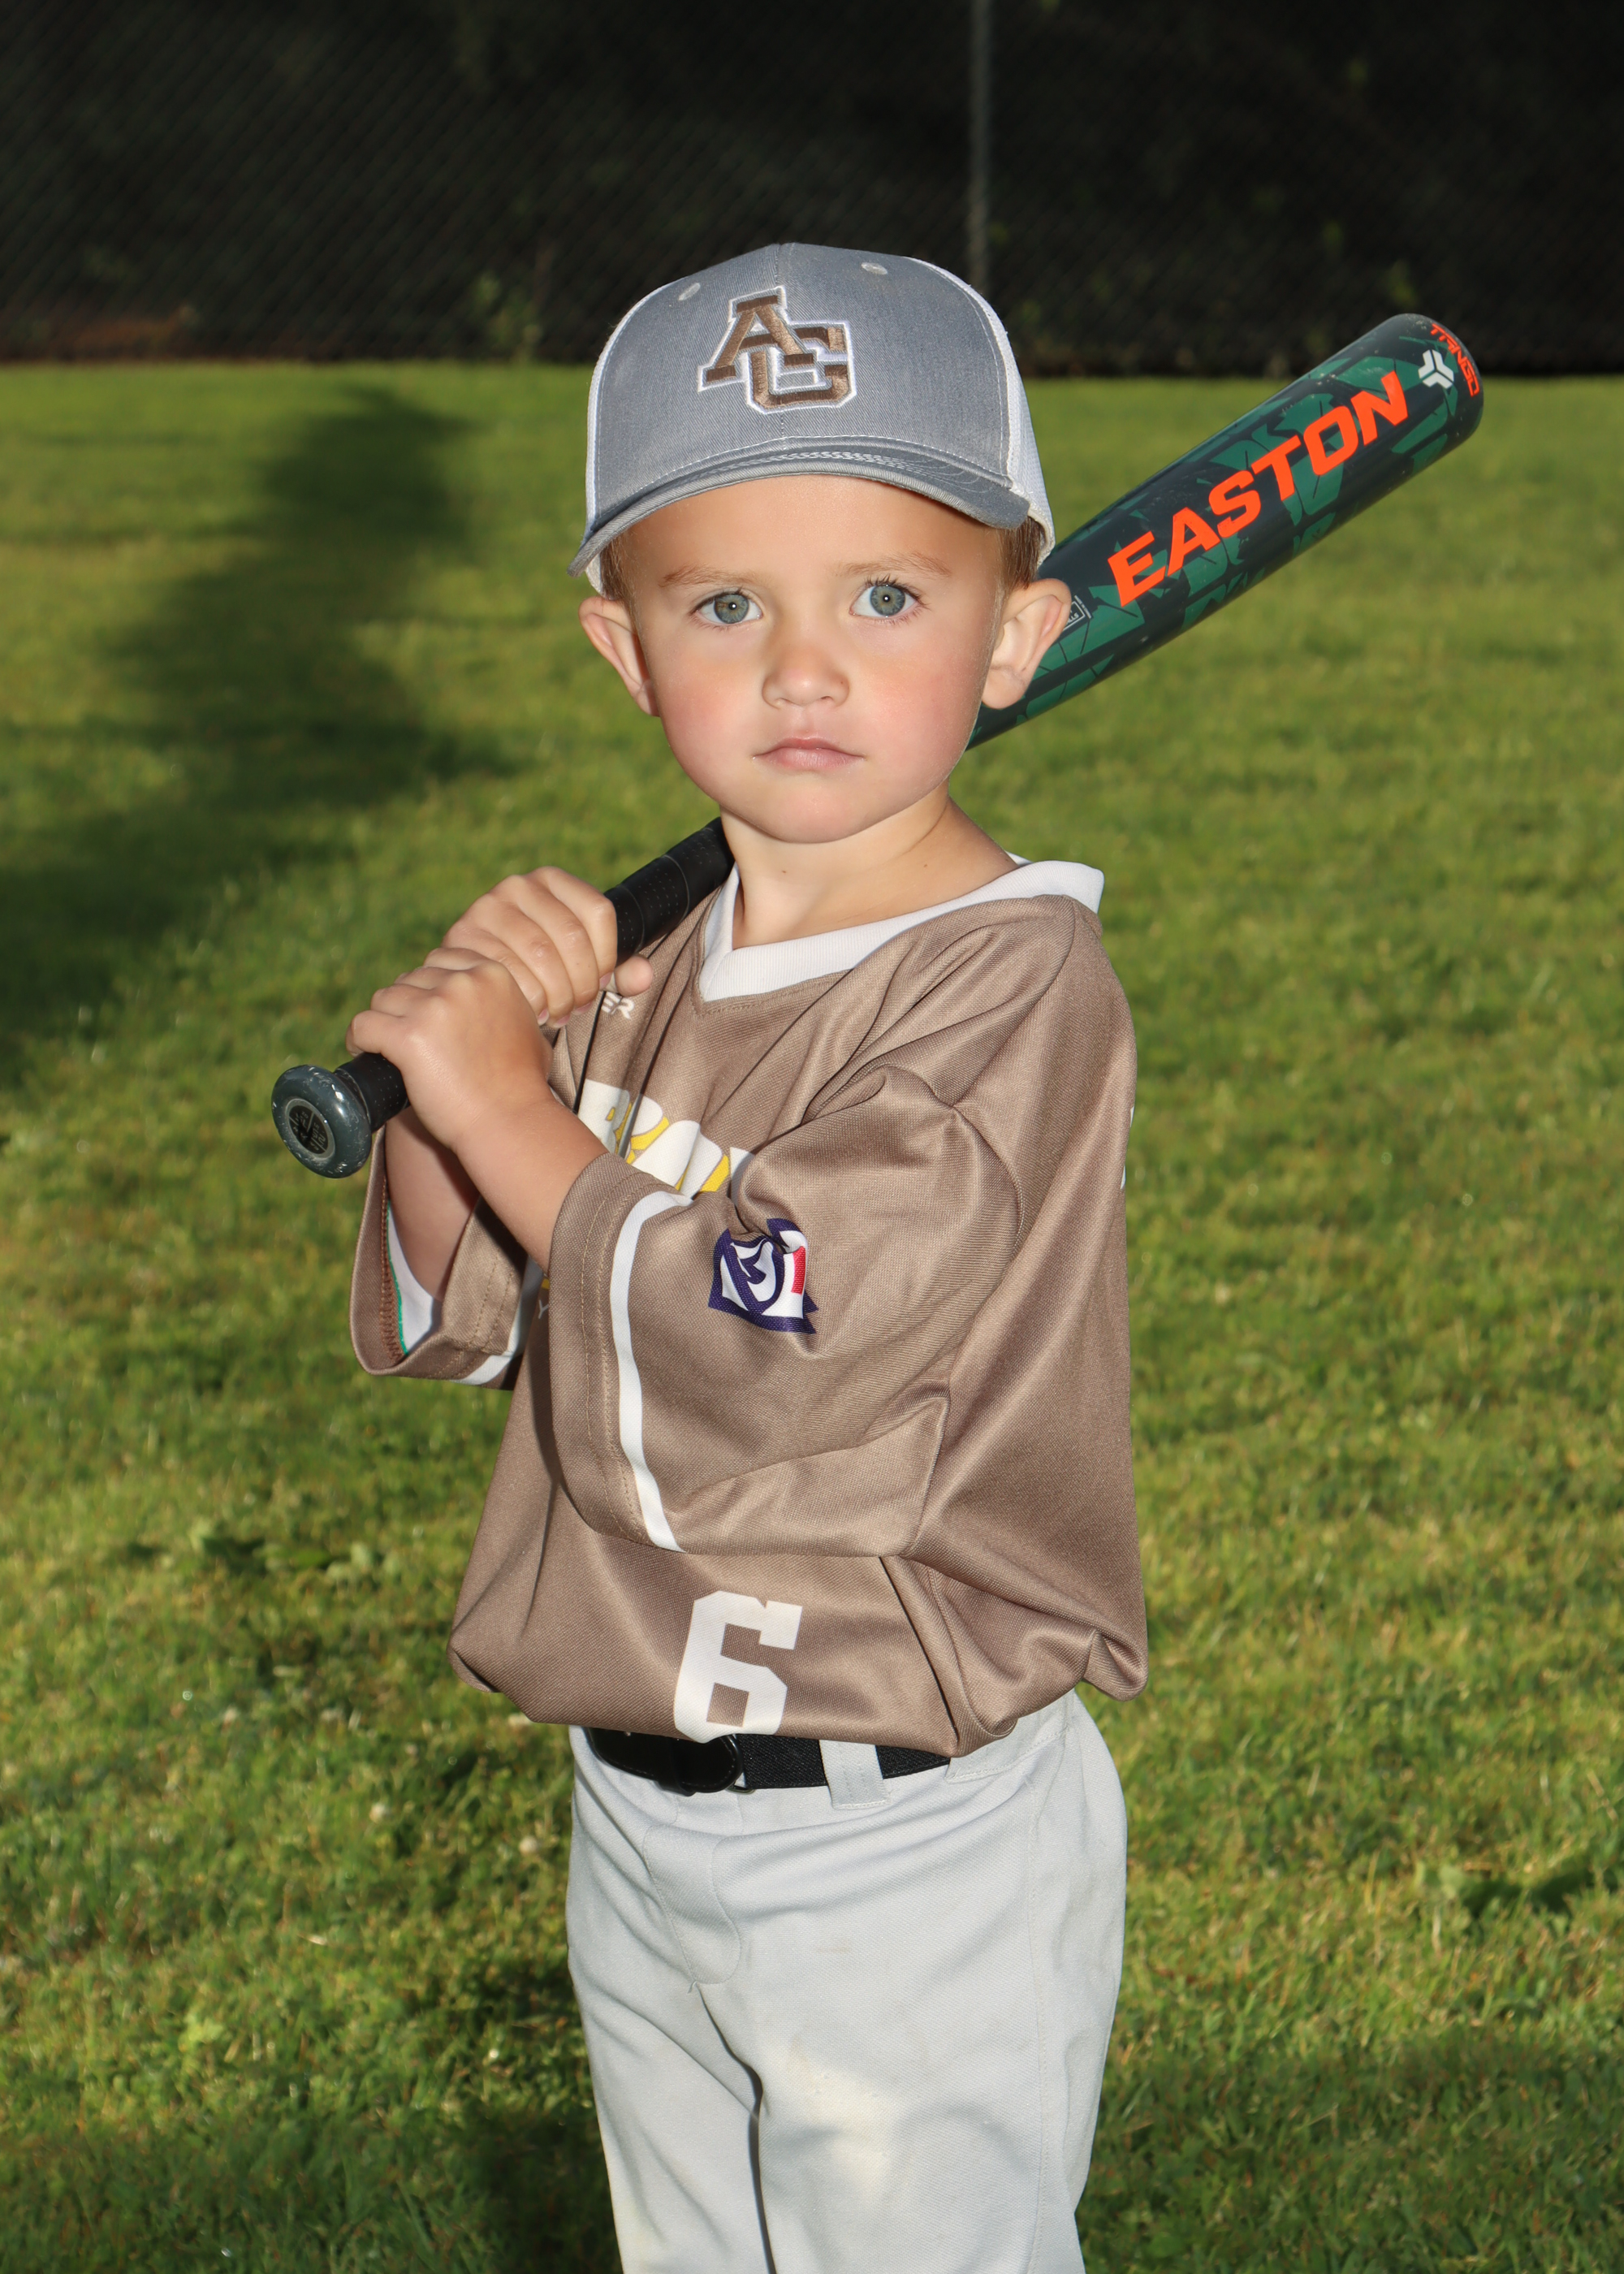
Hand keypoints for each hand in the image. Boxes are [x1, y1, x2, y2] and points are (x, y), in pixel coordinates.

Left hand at [346, 954, 552, 1160]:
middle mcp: (463, 983)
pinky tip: (363, 1052)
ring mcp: (434, 1008)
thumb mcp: (527, 1028)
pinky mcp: (408, 1037)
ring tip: (384, 1048)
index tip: (424, 1014)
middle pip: (409, 980)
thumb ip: (506, 1005)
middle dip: (404, 1008)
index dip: (426, 989)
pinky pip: (364, 1025)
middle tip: (406, 1038)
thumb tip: (488, 1004)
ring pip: (383, 999)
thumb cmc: (521, 1086)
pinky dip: (359, 1040)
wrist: (510, 1122)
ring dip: (381, 1022)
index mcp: (491, 974)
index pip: (438, 962)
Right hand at [426, 867, 653, 1021]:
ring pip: (543, 956)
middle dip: (583, 982)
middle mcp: (518, 885)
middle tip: (579, 1007)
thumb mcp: (581, 964)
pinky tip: (534, 1010)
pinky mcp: (463, 937)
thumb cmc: (538, 969)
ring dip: (559, 995)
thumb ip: (619, 970)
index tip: (601, 982)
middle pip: (572, 937)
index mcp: (552, 880)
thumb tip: (645, 976)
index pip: (599, 912)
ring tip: (559, 1012)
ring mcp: (487, 908)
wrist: (475, 977)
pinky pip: (511, 973)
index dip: (608, 956)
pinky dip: (530, 999)